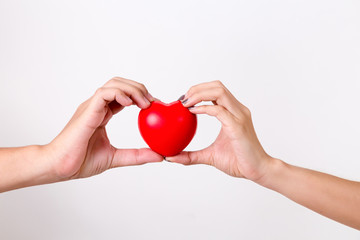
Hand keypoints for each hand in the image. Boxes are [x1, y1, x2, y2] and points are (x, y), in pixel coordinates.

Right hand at [47, 77, 162, 179]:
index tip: (154, 106)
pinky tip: (130, 103)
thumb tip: (159, 156)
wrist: (59, 167)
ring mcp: (91, 107)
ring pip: (113, 84)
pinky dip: (119, 93)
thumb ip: (136, 155)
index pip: (123, 96)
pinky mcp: (87, 111)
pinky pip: (104, 93)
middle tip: (153, 102)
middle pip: (120, 84)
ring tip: (145, 103)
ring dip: (133, 89)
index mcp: (101, 114)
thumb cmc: (80, 162)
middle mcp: (96, 107)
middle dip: (139, 89)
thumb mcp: (116, 157)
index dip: (140, 97)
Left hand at [166, 80, 272, 181]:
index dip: (198, 91)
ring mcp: (239, 116)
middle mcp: (238, 110)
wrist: (258, 171)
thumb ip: (191, 155)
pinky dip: (204, 108)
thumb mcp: (209, 156)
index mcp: (233, 113)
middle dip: (197, 88)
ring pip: (219, 92)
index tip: (183, 100)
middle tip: (182, 99)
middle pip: (217, 86)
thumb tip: (171, 157)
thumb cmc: (238, 161)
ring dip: (199, 94)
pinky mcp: (237, 126)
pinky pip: (219, 110)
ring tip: (185, 103)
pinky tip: (192, 112)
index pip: (216, 91)